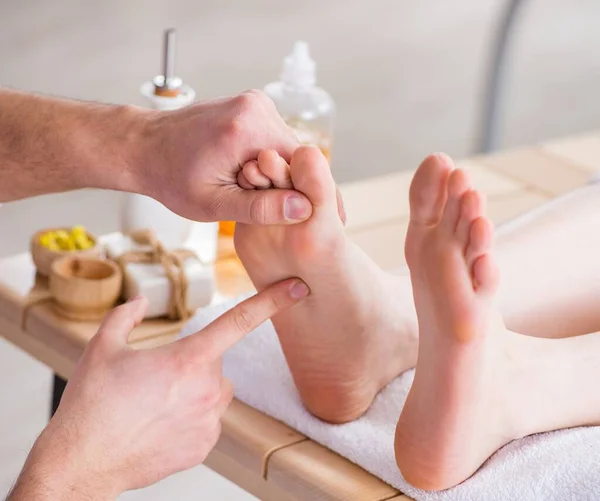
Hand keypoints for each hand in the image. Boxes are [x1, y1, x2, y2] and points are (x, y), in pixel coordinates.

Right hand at [13, 278, 308, 499]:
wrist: (82, 461)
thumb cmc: (92, 405)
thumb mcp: (102, 348)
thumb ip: (126, 315)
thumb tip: (140, 301)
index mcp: (188, 358)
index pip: (240, 321)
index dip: (271, 301)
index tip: (297, 289)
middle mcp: (207, 388)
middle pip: (215, 363)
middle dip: (194, 363)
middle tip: (156, 378)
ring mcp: (209, 421)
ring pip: (214, 392)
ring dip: (195, 391)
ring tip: (155, 404)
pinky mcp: (205, 445)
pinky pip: (208, 421)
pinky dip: (192, 418)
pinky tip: (160, 425)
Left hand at [137, 89, 312, 224]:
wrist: (142, 146)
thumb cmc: (170, 176)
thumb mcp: (213, 203)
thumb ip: (259, 208)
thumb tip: (302, 209)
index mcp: (250, 126)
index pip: (304, 166)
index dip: (307, 196)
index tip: (309, 221)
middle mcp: (257, 106)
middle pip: (297, 156)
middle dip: (288, 184)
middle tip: (272, 212)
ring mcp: (254, 102)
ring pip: (285, 148)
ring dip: (277, 173)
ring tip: (251, 192)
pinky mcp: (250, 106)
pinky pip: (272, 138)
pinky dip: (266, 160)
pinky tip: (247, 177)